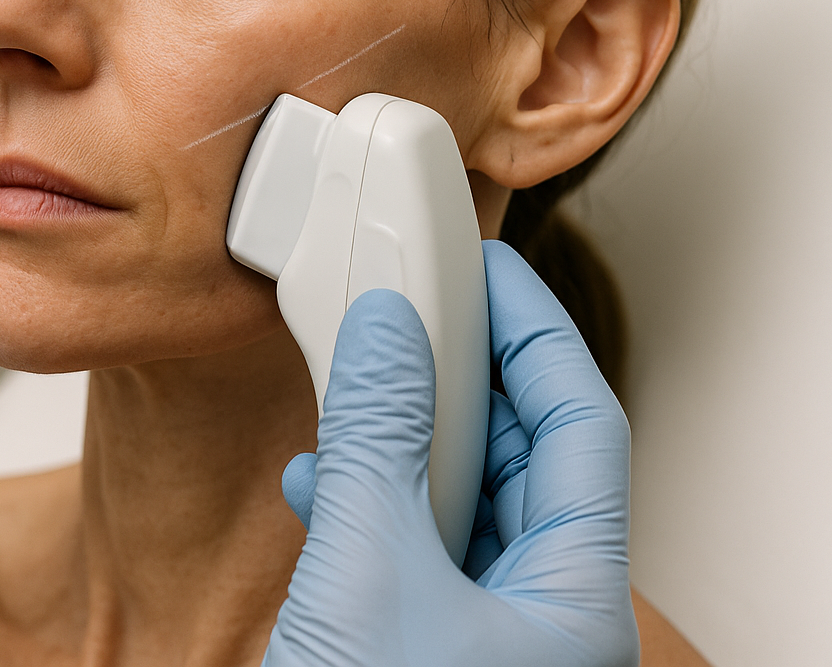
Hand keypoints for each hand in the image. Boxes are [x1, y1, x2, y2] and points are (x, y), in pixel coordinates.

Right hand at [265, 240, 638, 666]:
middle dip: (459, 382)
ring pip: (460, 501)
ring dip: (401, 443)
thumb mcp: (367, 564)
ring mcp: (485, 634)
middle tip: (416, 311)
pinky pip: (410, 547)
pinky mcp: (421, 644)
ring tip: (356, 388)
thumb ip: (377, 438)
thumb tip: (385, 328)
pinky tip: (317, 480)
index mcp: (575, 599)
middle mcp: (544, 615)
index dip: (537, 332)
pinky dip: (365, 504)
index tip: (491, 270)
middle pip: (522, 457)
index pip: (582, 426)